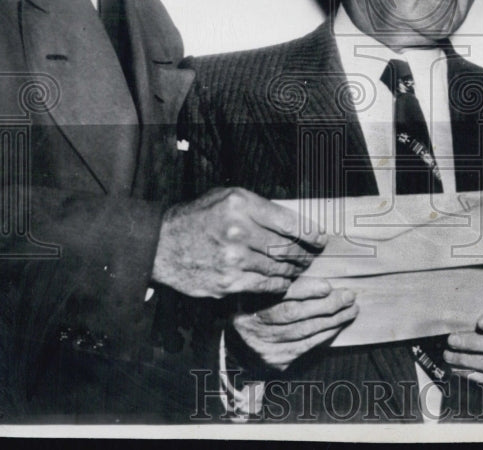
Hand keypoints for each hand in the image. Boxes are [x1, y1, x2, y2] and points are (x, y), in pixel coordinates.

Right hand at [152, 187, 325, 297]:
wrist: (162, 245)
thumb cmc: (198, 217)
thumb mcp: (227, 197)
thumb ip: (259, 206)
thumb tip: (294, 220)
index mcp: (241, 205)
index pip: (288, 221)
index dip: (310, 232)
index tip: (321, 238)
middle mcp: (239, 231)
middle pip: (286, 247)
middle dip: (306, 252)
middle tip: (314, 254)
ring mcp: (234, 260)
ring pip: (279, 267)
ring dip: (295, 269)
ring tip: (302, 266)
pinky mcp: (228, 282)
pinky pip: (266, 284)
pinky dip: (280, 283)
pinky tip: (285, 279)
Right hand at [232, 277, 357, 371]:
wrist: (239, 344)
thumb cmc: (257, 306)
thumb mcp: (261, 288)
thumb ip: (282, 279)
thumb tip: (317, 270)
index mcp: (248, 299)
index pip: (279, 294)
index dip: (305, 290)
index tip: (327, 286)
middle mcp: (252, 323)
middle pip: (294, 314)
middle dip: (326, 305)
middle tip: (349, 296)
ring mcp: (263, 344)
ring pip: (303, 331)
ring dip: (332, 320)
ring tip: (351, 309)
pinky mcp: (275, 359)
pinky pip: (305, 346)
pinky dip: (325, 335)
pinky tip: (338, 325)